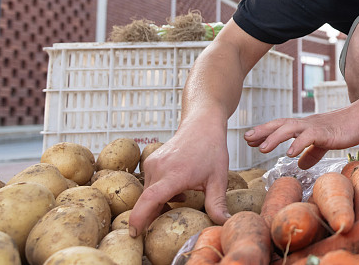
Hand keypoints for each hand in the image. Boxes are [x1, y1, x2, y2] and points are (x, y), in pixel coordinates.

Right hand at [128, 121, 229, 235]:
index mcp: (175, 174)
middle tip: (165, 228)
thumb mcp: (218, 179)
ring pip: (148, 193)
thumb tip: (224, 224)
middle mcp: (159, 168)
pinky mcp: (150, 161)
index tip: (134, 233)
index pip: (150, 199)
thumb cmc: (212, 150)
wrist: (202, 125)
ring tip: (183, 198)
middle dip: (152, 217)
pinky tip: (178, 191)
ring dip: (159, 203)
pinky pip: (150, 184)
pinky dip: (159, 193)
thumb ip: (217, 203)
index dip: (140, 218)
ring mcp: (152, 163)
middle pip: (147, 201)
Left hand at [244, 108, 358, 169]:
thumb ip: (311, 153)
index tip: (249, 139)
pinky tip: (290, 153)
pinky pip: (310, 137)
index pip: (281, 127)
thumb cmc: (345, 129)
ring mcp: (316, 126)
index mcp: (305, 127)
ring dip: (275, 137)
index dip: (265, 132)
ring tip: (262, 147)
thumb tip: (300, 165)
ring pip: (291, 128)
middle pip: (280, 124)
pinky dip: (298, 144)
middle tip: (246, 139)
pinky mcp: (326, 132)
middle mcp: (307, 124)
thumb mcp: (324, 144)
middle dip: (263, 131)